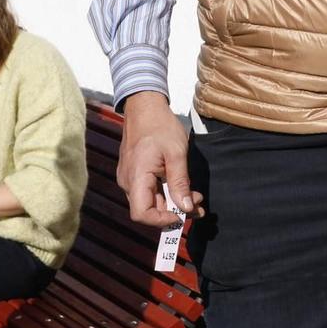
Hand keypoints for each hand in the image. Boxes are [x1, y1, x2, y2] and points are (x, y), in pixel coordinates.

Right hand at [117, 91, 201, 228]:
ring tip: (195, 196)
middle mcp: (128, 181)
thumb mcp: (176, 153)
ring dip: (172, 203)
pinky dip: (166, 194)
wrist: (144, 107)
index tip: (182, 215)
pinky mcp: (134, 174)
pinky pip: (148, 191)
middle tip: (199, 205)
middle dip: (174, 212)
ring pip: (150, 202)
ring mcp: (129, 178)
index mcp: (136, 177)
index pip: (141, 214)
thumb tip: (186, 208)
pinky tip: (182, 188)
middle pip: (148, 210)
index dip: (161, 221)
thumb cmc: (159, 125)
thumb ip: (180, 182)